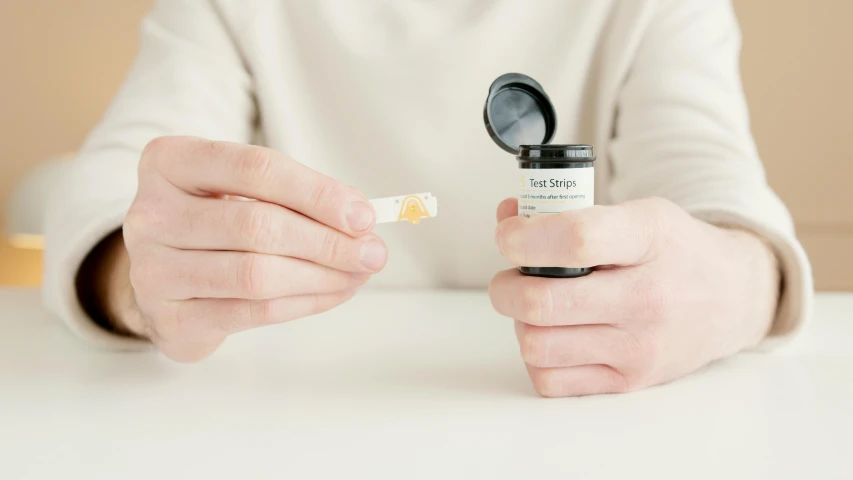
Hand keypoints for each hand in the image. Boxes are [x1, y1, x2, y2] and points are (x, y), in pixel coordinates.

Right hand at [112, 136, 386, 361]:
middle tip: (373, 252)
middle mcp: (150, 213)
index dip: (317, 193)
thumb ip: (295, 196)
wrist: (162, 279)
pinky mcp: (169, 318)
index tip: (364, 215)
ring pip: (256, 273)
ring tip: (358, 274)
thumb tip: (360, 218)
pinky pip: (253, 312)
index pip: (255, 169)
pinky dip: (305, 303)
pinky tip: (333, 293)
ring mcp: (152, 269)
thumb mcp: (243, 191)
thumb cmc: (215, 223)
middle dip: (328, 241)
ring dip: (321, 276)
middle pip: (257, 224)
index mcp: (169, 162)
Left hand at [489, 197, 779, 396]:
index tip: (507, 235)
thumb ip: (571, 211)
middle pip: (543, 303)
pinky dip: (538, 357)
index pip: (574, 240)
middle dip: (506, 288)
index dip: (523, 238)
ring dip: (521, 323)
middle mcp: (648, 298)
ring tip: (537, 307)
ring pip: (538, 345)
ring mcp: (640, 346)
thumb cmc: (676, 251)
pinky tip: (554, 335)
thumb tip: (508, 215)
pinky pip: (552, 380)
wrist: (733, 297)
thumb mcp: (639, 213)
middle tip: (511, 278)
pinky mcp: (630, 380)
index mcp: (649, 239)